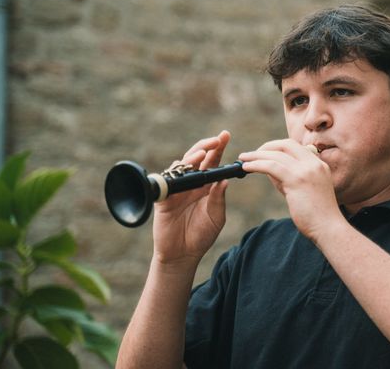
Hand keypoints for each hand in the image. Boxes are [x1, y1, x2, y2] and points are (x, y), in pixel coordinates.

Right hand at [152, 130, 230, 266]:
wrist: (183, 254)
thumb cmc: (201, 235)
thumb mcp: (216, 217)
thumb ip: (219, 199)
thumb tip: (225, 180)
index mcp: (206, 185)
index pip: (212, 161)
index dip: (218, 147)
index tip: (226, 135)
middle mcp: (191, 183)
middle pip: (197, 158)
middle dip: (207, 146)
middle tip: (217, 138)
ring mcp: (177, 189)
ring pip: (181, 166)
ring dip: (192, 158)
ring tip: (203, 153)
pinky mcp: (163, 198)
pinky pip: (166, 182)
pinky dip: (173, 175)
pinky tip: (182, 170)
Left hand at [238, 139, 342, 241]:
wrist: (329, 228)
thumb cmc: (316, 215)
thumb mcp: (303, 190)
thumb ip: (289, 177)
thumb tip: (268, 168)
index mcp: (318, 164)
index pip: (294, 146)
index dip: (276, 146)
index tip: (263, 152)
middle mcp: (314, 163)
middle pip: (285, 145)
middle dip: (266, 147)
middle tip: (250, 155)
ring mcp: (306, 170)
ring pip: (277, 154)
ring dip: (257, 155)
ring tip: (243, 159)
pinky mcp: (297, 180)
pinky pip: (272, 166)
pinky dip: (257, 164)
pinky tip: (247, 168)